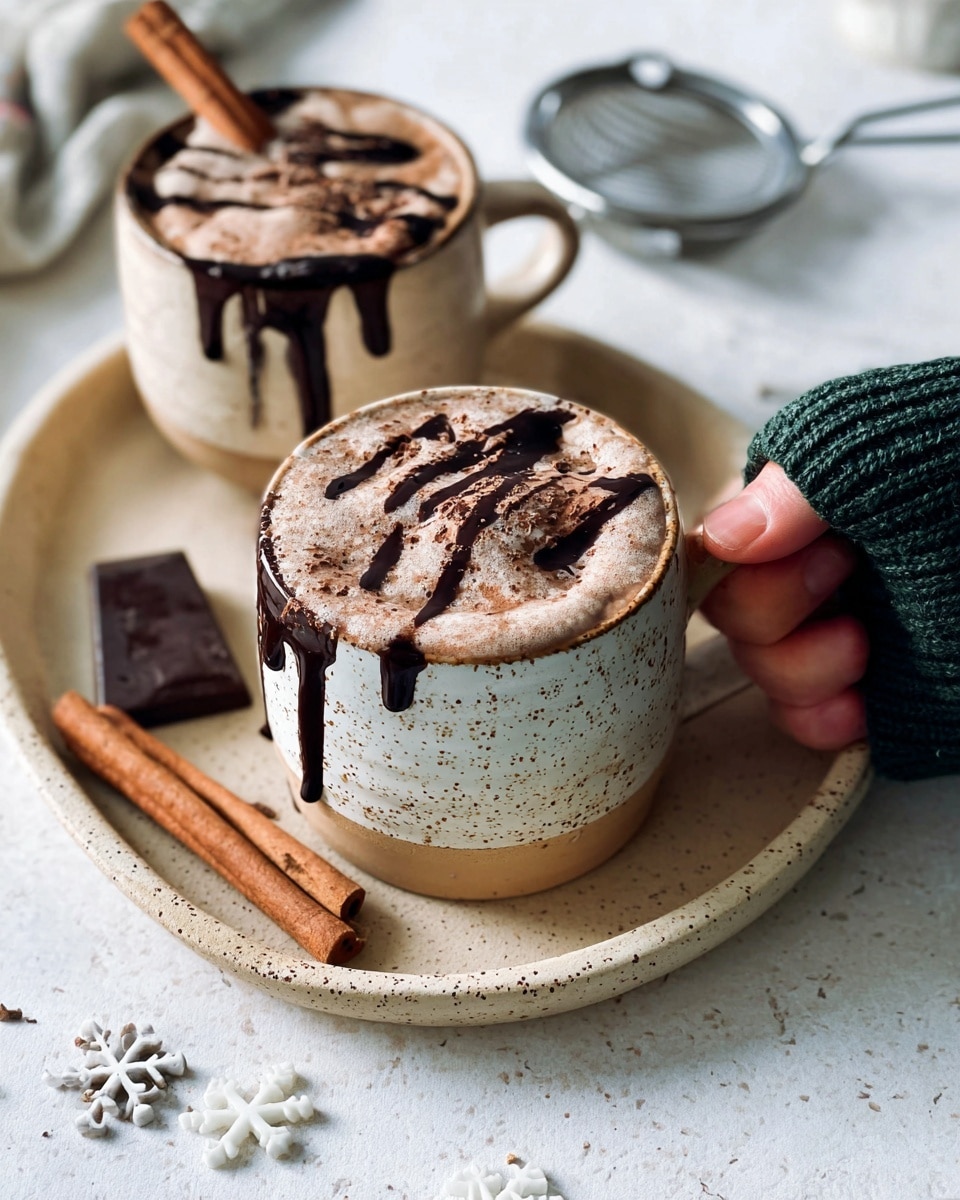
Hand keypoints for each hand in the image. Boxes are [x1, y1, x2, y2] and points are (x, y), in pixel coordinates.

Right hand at [700, 463, 868, 750]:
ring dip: (804, 673)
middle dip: (775, 616)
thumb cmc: (944, 461)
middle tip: (848, 573)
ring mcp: (826, 628)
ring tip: (864, 644)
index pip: (712, 556)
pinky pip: (805, 720)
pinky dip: (822, 721)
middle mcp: (795, 571)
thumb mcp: (870, 461)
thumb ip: (796, 491)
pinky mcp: (863, 680)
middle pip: (730, 623)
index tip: (824, 553)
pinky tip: (857, 707)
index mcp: (785, 513)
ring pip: (762, 675)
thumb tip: (720, 540)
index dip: (747, 575)